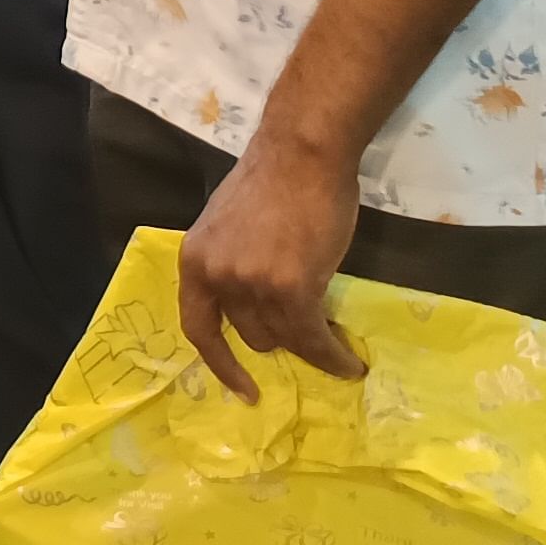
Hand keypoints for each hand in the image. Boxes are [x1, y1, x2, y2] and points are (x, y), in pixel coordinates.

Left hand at [177, 133, 366, 399]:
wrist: (301, 155)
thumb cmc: (271, 184)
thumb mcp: (229, 228)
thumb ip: (232, 266)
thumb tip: (250, 305)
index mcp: (195, 261)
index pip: (198, 326)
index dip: (220, 363)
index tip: (242, 389)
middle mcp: (217, 276)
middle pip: (251, 334)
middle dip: (280, 334)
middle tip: (307, 328)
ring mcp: (251, 284)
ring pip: (285, 339)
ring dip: (310, 346)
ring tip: (334, 348)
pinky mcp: (290, 289)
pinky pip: (313, 340)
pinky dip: (333, 357)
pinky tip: (350, 364)